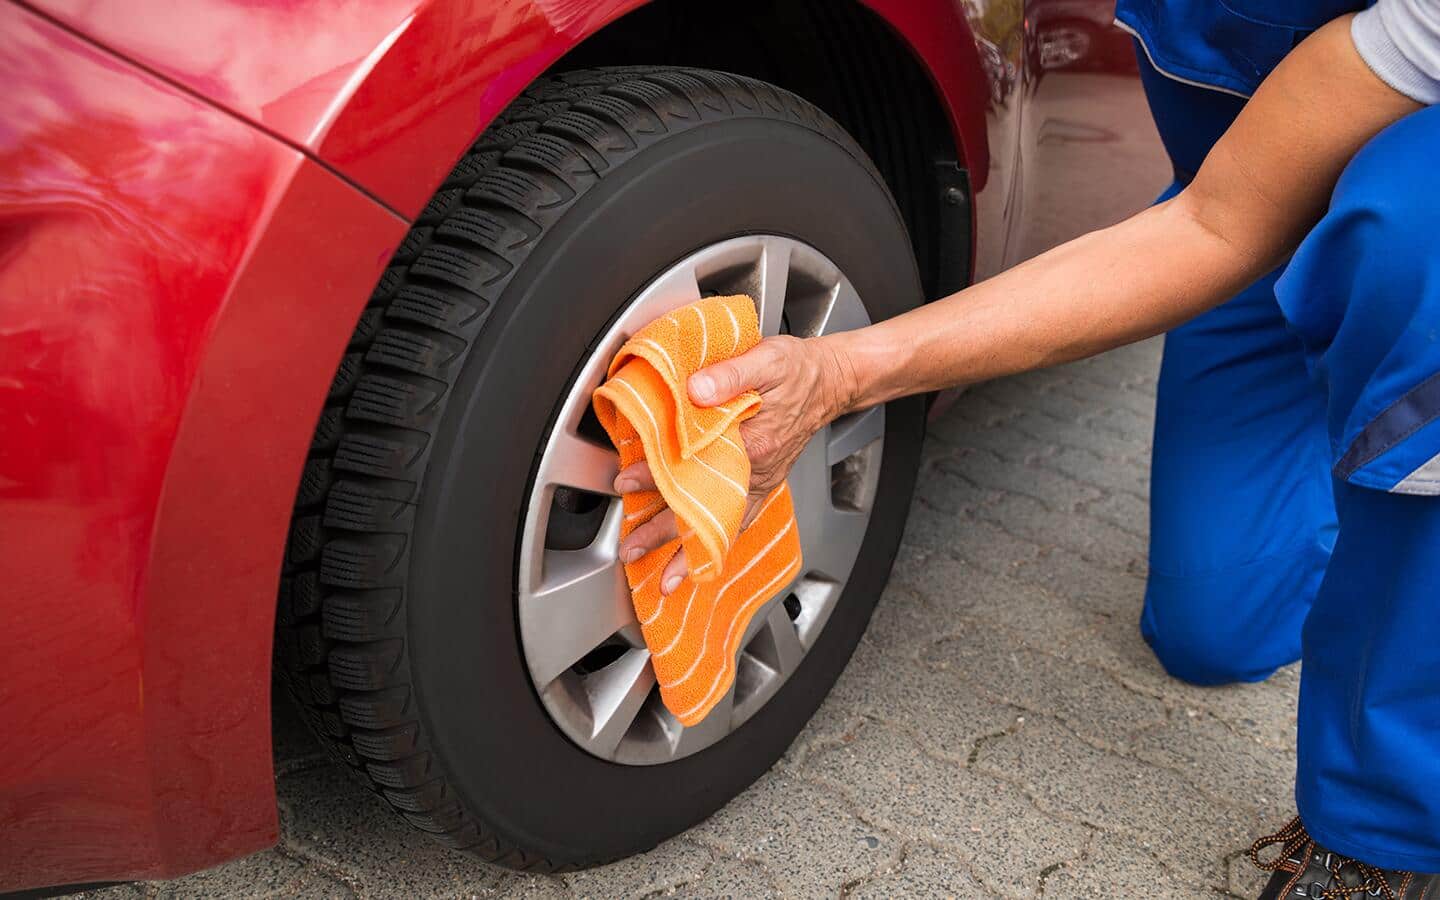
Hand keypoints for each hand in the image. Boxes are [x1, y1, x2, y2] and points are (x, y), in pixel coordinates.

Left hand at [614, 333, 857, 593]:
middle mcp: (755, 468)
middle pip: (705, 506)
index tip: (628, 480)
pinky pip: (738, 520)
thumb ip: (729, 374)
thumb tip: (695, 389)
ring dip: (691, 549)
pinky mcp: (762, 483)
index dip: (659, 475)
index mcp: (752, 440)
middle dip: (666, 531)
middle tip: (632, 547)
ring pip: (721, 522)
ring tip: (665, 577)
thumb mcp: (766, 359)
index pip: (696, 464)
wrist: (830, 382)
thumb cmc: (798, 370)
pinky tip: (701, 561)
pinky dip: (718, 543)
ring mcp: (759, 480)